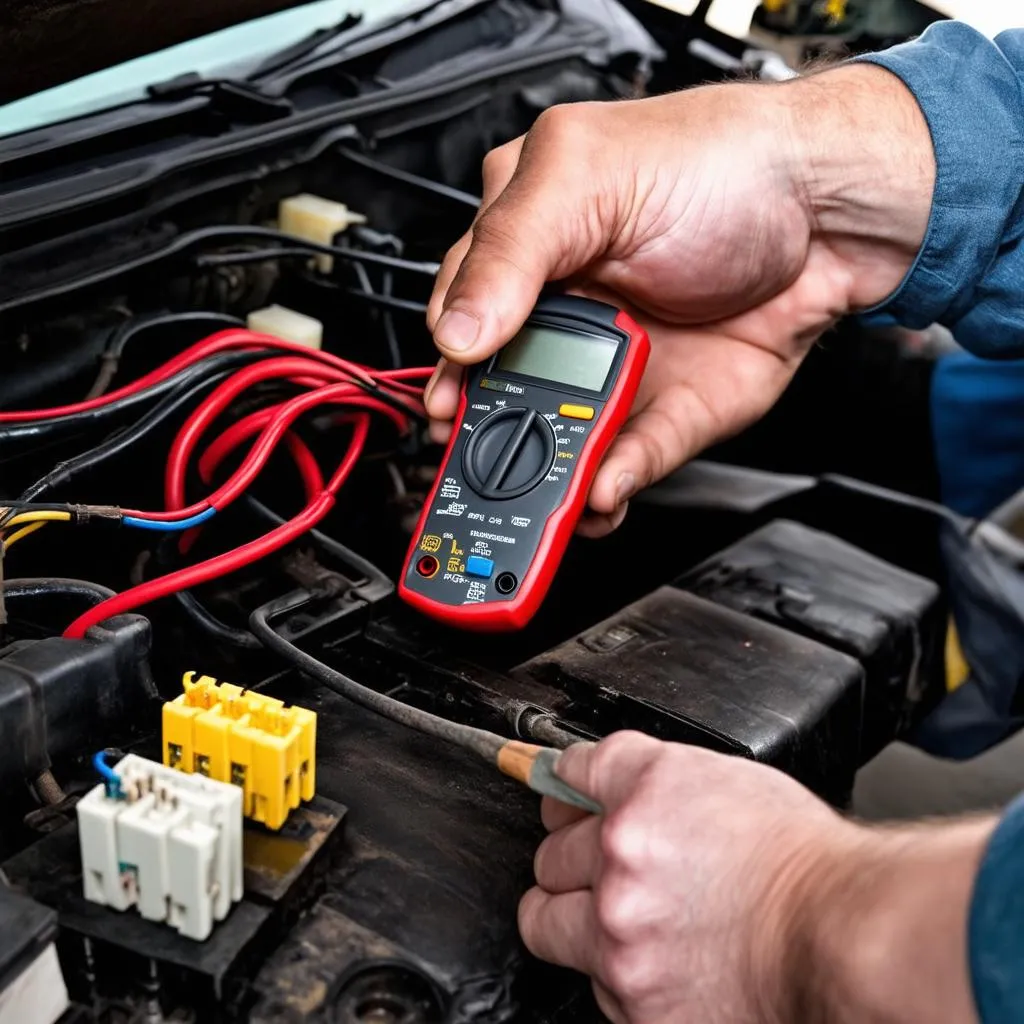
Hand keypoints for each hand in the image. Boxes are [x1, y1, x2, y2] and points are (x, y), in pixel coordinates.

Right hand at [425, 65, 933, 534]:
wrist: (836, 210)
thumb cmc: (722, 163)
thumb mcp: (588, 175)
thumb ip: (509, 250)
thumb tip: (457, 333)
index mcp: (530, 248)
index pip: (462, 318)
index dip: (452, 368)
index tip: (449, 406)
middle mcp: (569, 312)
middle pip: (509, 394)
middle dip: (494, 437)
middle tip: (485, 467)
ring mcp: (619, 367)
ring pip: (566, 441)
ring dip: (552, 478)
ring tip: (552, 496)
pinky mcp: (671, 409)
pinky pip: (635, 457)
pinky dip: (617, 481)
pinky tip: (604, 490)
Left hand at [518, 732, 991, 1023]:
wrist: (843, 938)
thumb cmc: (801, 861)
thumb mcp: (723, 780)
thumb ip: (651, 779)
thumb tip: (603, 783)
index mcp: (641, 795)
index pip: (567, 771)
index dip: (570, 786)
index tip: (569, 797)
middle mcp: (619, 863)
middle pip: (548, 853)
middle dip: (572, 855)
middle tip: (603, 863)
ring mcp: (621, 939)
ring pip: (546, 920)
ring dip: (576, 915)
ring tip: (627, 917)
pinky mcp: (634, 1004)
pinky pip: (594, 982)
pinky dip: (617, 971)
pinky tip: (662, 958)